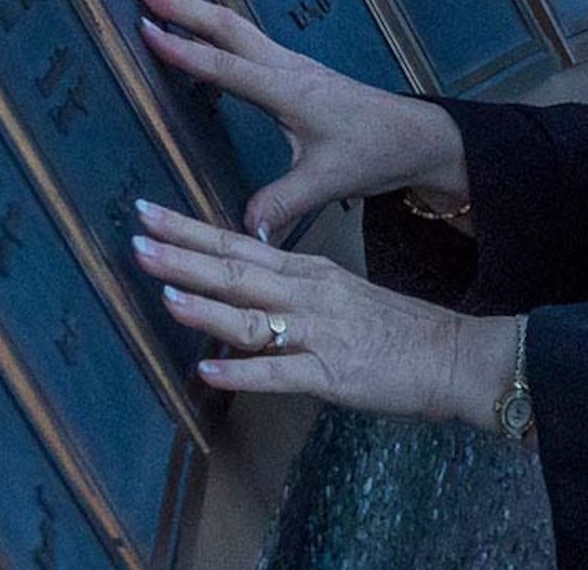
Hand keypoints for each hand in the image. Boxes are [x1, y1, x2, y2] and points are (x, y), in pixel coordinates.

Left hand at [130, 198, 515, 429]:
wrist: (451, 354)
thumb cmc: (391, 327)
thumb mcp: (336, 292)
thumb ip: (287, 288)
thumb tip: (237, 289)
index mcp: (306, 272)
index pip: (237, 244)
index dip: (188, 230)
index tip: (145, 213)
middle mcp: (307, 294)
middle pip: (236, 273)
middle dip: (182, 258)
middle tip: (136, 241)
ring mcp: (319, 334)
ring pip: (253, 318)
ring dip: (206, 309)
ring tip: (164, 298)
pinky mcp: (332, 375)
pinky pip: (281, 375)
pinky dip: (243, 374)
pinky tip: (208, 373)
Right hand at [132, 0, 466, 241]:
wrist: (415, 136)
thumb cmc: (374, 152)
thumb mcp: (328, 182)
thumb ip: (282, 203)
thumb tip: (243, 228)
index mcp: (290, 90)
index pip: (226, 66)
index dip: (184, 50)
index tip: (146, 28)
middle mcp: (287, 68)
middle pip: (226, 25)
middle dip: (181, 4)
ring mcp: (291, 65)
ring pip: (236, 26)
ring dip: (196, 10)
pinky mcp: (295, 71)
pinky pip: (247, 40)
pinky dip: (216, 28)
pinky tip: (199, 34)